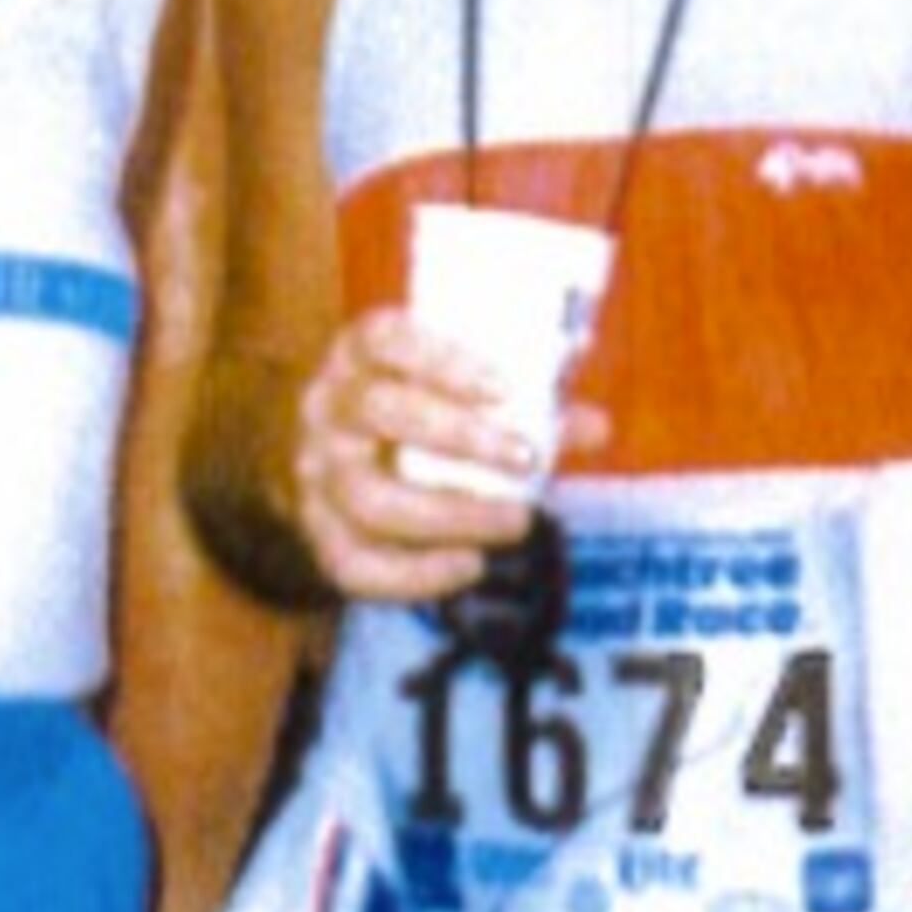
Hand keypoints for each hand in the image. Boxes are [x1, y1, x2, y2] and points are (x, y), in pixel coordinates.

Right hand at [289, 306, 599, 603]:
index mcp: (358, 355)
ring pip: (370, 497)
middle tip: (526, 459)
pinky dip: (415, 574)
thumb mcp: (452, 393)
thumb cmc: (411, 414)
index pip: (384, 337)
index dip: (440, 359)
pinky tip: (470, 565)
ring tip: (516, 522)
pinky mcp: (317, 532)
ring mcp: (315, 472)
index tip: (503, 389)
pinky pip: (353, 564)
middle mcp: (326, 406)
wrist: (328, 460)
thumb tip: (595, 425)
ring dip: (450, 514)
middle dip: (459, 437)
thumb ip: (524, 405)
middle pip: (380, 411)